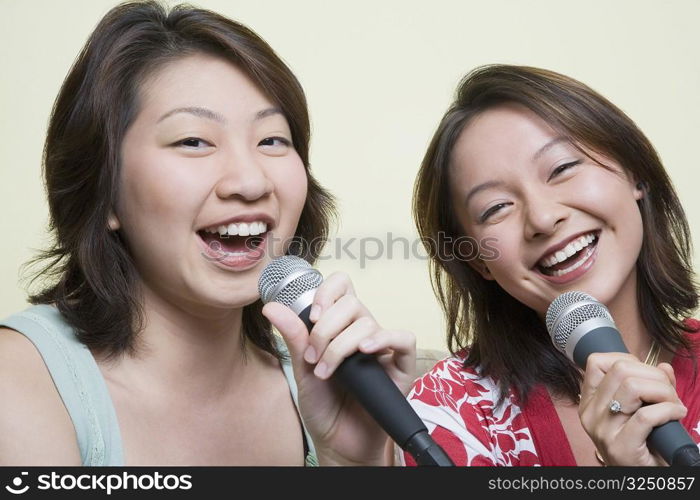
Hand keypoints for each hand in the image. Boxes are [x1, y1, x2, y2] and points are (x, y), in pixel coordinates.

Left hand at [262, 271, 415, 465]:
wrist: (337, 442)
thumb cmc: (323, 405)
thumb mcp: (302, 368)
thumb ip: (294, 336)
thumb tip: (272, 306)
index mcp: (340, 325)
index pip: (342, 287)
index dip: (327, 292)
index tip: (312, 316)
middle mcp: (363, 332)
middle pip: (351, 303)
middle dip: (325, 329)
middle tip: (313, 357)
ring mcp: (383, 348)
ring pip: (368, 322)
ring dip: (341, 346)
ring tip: (327, 372)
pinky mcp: (401, 367)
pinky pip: (403, 338)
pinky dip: (385, 339)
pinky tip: (366, 351)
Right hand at [578, 352, 686, 465]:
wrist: (641, 479)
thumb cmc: (641, 445)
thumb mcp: (638, 411)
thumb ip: (651, 386)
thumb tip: (664, 367)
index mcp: (589, 402)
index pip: (596, 362)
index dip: (627, 360)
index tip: (645, 375)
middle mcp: (591, 413)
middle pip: (620, 370)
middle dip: (653, 375)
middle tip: (667, 392)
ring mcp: (603, 430)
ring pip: (632, 386)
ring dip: (663, 390)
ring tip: (673, 403)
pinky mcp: (621, 447)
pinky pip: (646, 416)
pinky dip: (669, 409)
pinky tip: (677, 413)